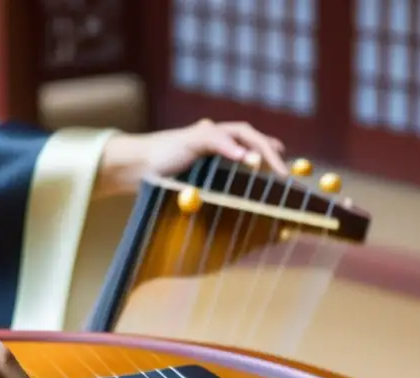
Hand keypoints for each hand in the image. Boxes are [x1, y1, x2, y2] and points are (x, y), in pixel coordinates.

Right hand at [97, 119, 287, 197]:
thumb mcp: (192, 181)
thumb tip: (224, 203)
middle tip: (284, 174)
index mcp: (216, 143)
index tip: (283, 162)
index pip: (249, 141)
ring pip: (239, 132)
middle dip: (269, 152)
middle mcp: (213, 134)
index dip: (267, 148)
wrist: (135, 166)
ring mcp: (203, 134)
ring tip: (269, 163)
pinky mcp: (191, 139)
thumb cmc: (160, 177)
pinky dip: (230, 147)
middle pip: (250, 135)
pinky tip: (243, 156)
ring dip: (257, 148)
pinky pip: (215, 139)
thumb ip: (210, 185)